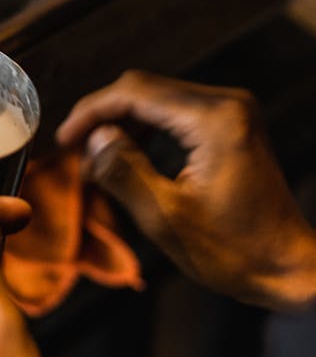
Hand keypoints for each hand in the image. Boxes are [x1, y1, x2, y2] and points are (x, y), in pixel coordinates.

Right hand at [57, 70, 315, 310]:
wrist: (290, 267)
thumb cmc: (235, 252)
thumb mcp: (167, 219)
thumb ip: (124, 172)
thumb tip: (92, 139)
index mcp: (214, 120)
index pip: (135, 93)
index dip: (92, 111)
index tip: (65, 138)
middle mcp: (226, 103)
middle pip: (144, 88)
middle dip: (104, 116)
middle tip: (76, 151)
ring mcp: (231, 109)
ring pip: (156, 97)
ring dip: (122, 121)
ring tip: (96, 158)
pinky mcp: (230, 121)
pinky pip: (174, 110)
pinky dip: (145, 127)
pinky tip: (127, 153)